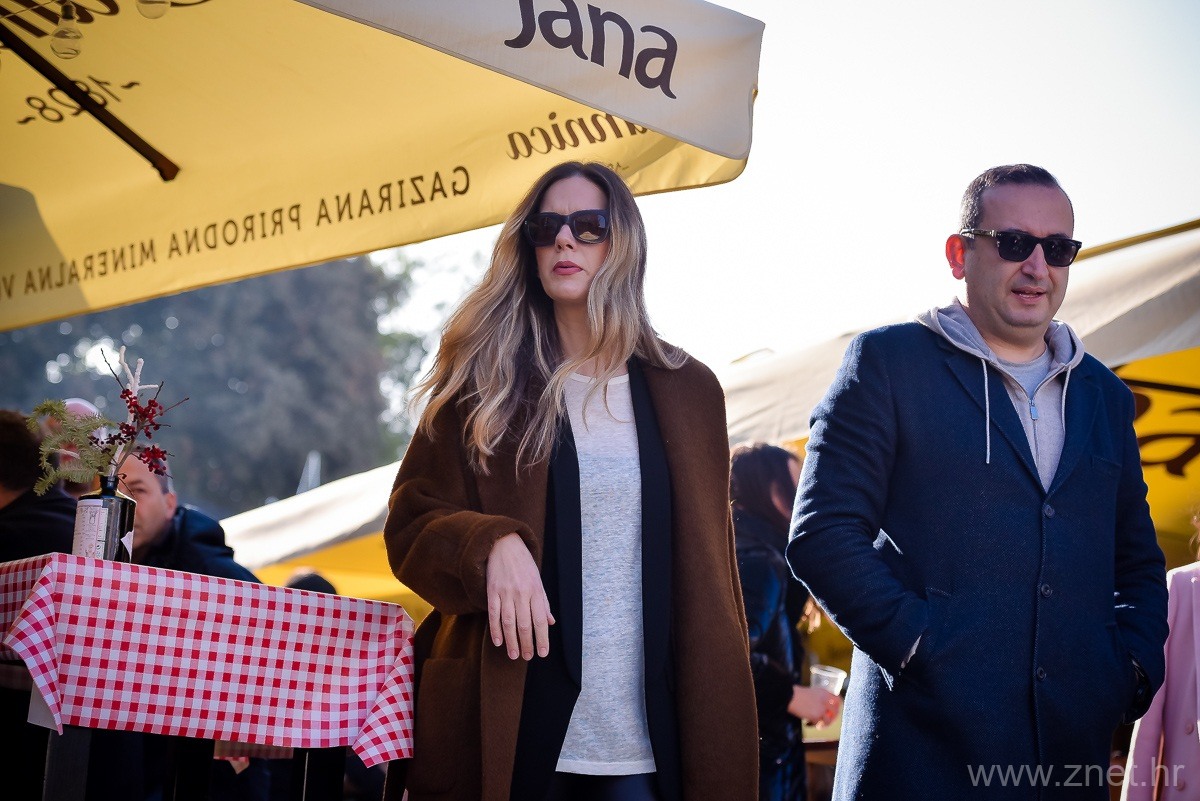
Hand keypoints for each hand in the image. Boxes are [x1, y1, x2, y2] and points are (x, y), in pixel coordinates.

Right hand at [486, 533, 554, 659]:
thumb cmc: (523, 564)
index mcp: (536, 591)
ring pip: (509, 622)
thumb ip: (544, 603)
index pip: (541, 620)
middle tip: (527, 658)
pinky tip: (498, 642)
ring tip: (514, 655)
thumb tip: (550, 623)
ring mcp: (506, 592)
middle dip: (527, 644)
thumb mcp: (538, 580)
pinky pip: (494, 614)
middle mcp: (522, 593)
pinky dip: (495, 629)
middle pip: (525, 624)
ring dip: (512, 641)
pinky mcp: (492, 591)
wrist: (504, 544)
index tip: (542, 653)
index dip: (542, 638)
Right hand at [787, 685, 840, 726]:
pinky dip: (813, 725)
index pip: (838, 700)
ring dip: (824, 724)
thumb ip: (820, 698)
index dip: (837, 707)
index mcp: (824, 693)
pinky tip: (807, 723)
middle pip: (835, 711)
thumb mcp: (812, 692)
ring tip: (819, 725)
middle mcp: (825, 700)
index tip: (834, 711)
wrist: (790, 696)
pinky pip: (818, 723)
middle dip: (832, 718)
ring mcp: (821, 709)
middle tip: (827, 721)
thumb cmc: (798, 693)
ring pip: (828, 720)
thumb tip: (824, 707)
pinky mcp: (816, 716)